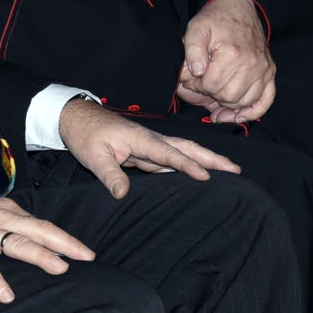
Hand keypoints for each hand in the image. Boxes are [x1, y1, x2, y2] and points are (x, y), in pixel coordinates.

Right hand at [0, 192, 95, 303]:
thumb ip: (8, 223)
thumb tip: (29, 237)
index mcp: (8, 211)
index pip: (40, 225)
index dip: (63, 238)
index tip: (82, 251)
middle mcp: (2, 219)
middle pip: (40, 230)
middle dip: (65, 244)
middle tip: (86, 256)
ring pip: (19, 244)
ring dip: (41, 256)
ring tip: (61, 269)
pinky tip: (6, 295)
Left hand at [56, 95, 239, 198]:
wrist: (76, 119)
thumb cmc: (85, 134)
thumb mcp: (93, 156)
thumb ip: (109, 174)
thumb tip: (123, 194)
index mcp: (142, 139)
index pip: (170, 155)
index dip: (189, 166)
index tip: (207, 177)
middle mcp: (151, 141)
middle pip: (187, 149)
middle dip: (212, 158)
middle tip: (235, 170)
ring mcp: (149, 147)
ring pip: (182, 154)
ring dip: (205, 161)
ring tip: (227, 173)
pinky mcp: (145, 153)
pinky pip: (171, 161)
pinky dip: (187, 166)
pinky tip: (198, 176)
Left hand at [176, 0, 277, 122]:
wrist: (237, 7)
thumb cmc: (215, 19)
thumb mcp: (196, 28)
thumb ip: (191, 51)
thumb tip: (197, 73)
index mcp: (232, 54)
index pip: (211, 86)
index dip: (197, 86)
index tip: (193, 79)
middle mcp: (252, 64)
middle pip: (228, 96)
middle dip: (211, 94)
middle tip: (203, 85)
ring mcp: (264, 69)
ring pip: (244, 101)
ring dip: (228, 103)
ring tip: (216, 97)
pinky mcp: (270, 72)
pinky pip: (266, 100)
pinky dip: (253, 111)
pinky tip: (237, 116)